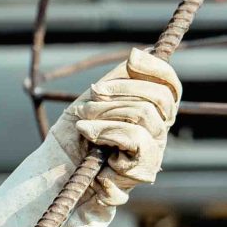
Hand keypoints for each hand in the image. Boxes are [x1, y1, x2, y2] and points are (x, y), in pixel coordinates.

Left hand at [48, 48, 181, 205]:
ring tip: (83, 127)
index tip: (131, 59)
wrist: (56, 173)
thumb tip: (140, 53)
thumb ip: (119, 77)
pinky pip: (135, 141)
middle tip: (88, 105)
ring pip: (145, 118)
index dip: (156, 69)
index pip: (170, 87)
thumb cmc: (76, 135)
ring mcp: (152, 154)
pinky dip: (106, 135)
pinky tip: (91, 146)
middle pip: (159, 100)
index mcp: (150, 114)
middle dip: (119, 94)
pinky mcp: (140, 173)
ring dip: (105, 117)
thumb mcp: (94, 99)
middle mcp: (157, 134)